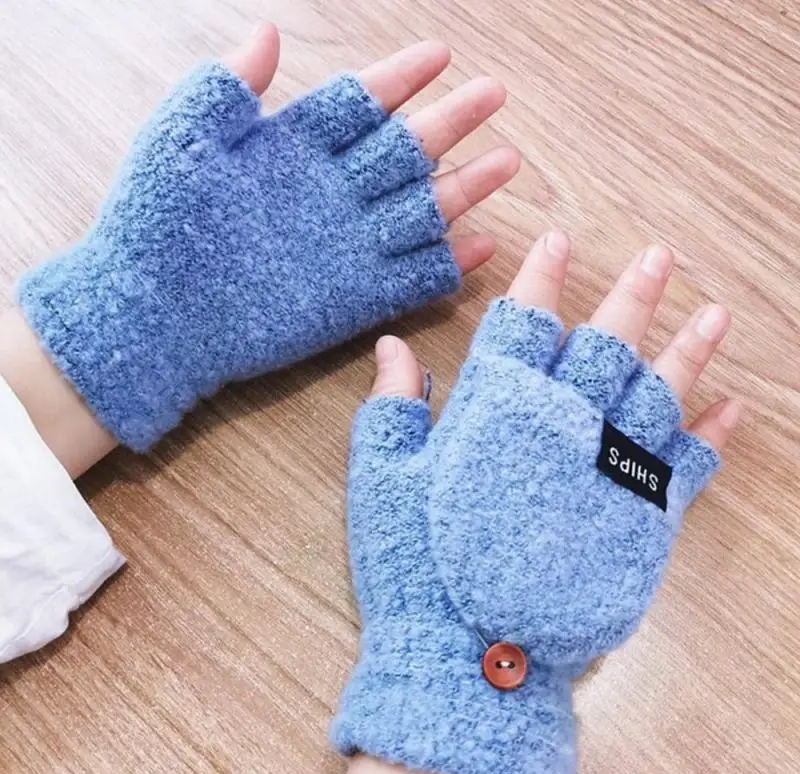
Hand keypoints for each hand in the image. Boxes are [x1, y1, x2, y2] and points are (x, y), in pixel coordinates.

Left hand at [17, 25, 517, 451]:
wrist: (155, 314)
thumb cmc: (158, 222)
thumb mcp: (183, 137)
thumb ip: (228, 85)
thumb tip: (271, 31)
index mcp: (295, 149)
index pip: (361, 103)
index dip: (400, 78)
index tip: (439, 54)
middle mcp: (331, 194)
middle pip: (406, 150)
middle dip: (451, 121)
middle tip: (494, 93)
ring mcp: (347, 246)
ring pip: (421, 210)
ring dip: (464, 187)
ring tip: (505, 161)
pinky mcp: (356, 298)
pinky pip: (415, 278)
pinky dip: (450, 264)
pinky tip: (483, 245)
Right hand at [332, 232, 736, 773]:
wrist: (469, 657)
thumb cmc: (416, 567)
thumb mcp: (381, 480)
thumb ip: (392, 407)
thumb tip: (395, 346)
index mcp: (496, 410)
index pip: (523, 323)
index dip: (541, 277)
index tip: (559, 239)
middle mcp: (562, 426)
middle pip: (604, 343)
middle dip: (632, 294)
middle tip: (659, 256)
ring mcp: (609, 471)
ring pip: (658, 391)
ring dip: (688, 348)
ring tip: (715, 311)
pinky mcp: (642, 520)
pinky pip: (688, 466)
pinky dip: (712, 435)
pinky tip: (733, 407)